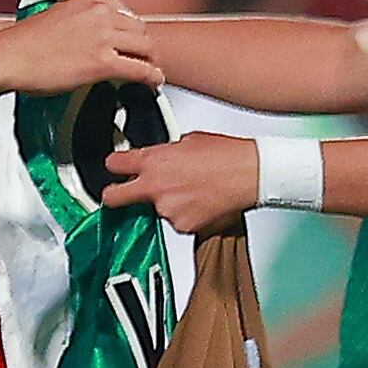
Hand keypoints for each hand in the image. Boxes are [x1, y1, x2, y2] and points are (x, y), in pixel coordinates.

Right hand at [0, 0, 158, 95]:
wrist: (5, 58)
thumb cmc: (22, 43)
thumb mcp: (57, 14)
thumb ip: (80, 18)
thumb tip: (92, 36)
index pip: (125, 11)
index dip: (129, 30)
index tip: (129, 41)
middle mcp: (100, 12)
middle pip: (139, 28)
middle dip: (142, 46)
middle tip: (142, 59)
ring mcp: (103, 36)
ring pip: (145, 47)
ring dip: (150, 61)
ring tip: (149, 71)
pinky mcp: (102, 62)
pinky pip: (140, 69)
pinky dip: (152, 77)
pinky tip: (153, 82)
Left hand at [101, 132, 258, 234]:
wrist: (253, 174)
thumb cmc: (228, 154)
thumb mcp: (188, 141)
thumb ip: (165, 153)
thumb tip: (160, 158)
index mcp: (153, 161)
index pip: (114, 164)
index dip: (114, 166)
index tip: (114, 168)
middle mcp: (155, 187)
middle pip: (114, 197)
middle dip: (114, 195)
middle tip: (119, 194)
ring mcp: (168, 209)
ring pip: (157, 209)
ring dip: (169, 202)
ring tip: (194, 190)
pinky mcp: (183, 226)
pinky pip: (177, 220)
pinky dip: (187, 214)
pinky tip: (203, 201)